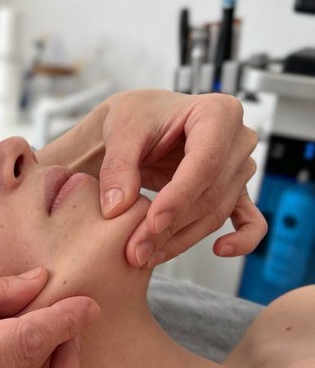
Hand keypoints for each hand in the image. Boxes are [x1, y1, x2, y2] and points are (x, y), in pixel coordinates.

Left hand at [97, 90, 267, 266]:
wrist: (142, 122)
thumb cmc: (137, 116)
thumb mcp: (121, 131)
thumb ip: (118, 167)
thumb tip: (116, 208)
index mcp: (218, 113)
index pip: (205, 163)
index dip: (179, 197)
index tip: (151, 222)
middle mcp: (238, 140)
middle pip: (211, 193)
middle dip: (172, 226)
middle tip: (136, 250)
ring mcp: (240, 167)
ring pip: (217, 212)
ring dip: (183, 238)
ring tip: (146, 255)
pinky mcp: (235, 190)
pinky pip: (250, 220)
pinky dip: (241, 240)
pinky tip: (220, 250)